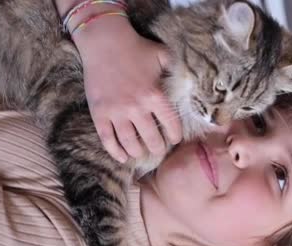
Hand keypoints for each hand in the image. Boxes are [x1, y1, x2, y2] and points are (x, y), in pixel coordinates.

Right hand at [72, 16, 181, 162]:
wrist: (104, 41)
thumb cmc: (136, 47)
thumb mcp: (163, 56)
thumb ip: (177, 71)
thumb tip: (192, 82)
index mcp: (155, 96)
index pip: (171, 125)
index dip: (175, 136)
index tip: (175, 139)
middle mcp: (137, 107)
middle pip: (151, 139)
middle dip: (158, 148)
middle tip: (159, 150)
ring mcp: (116, 112)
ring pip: (130, 143)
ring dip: (138, 152)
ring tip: (141, 153)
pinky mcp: (99, 113)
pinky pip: (107, 139)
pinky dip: (115, 151)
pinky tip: (122, 157)